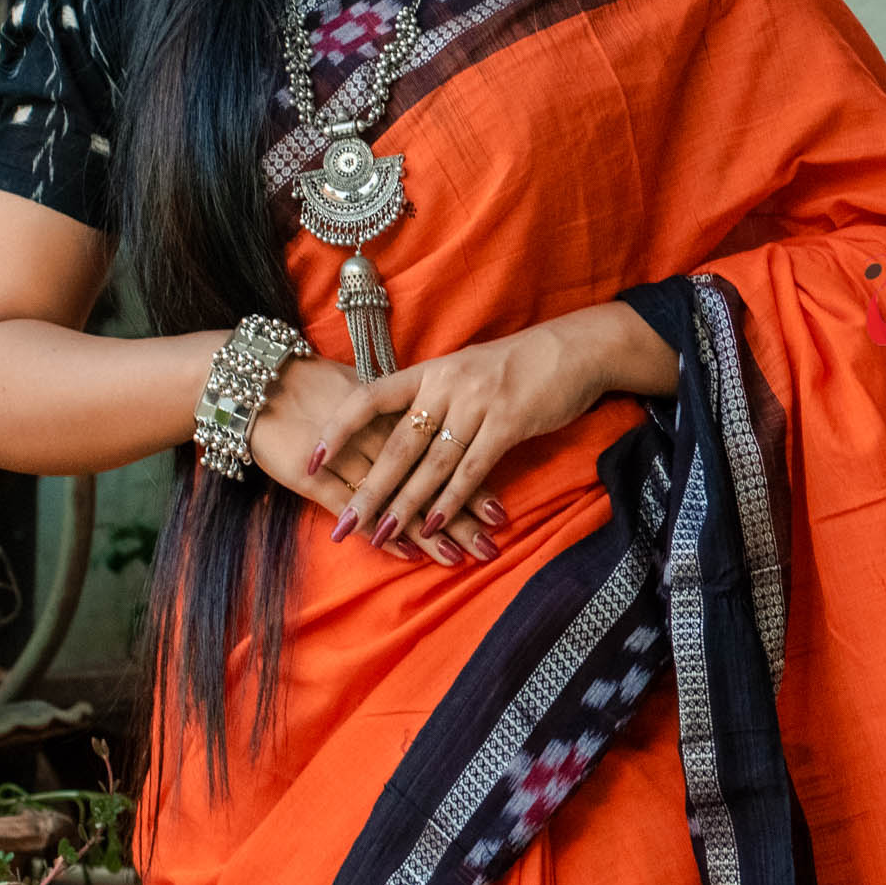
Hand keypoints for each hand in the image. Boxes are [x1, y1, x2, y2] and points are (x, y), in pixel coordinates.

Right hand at [252, 354, 506, 566]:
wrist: (255, 383)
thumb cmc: (311, 383)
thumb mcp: (362, 388)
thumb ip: (395, 407)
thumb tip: (430, 417)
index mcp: (394, 410)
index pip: (443, 452)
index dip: (472, 483)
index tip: (500, 512)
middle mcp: (377, 435)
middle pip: (428, 480)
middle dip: (462, 517)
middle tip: (492, 546)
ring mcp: (347, 458)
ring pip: (398, 499)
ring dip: (429, 530)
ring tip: (458, 558)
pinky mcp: (315, 478)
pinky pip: (356, 509)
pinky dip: (382, 531)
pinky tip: (407, 552)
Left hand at [311, 309, 648, 554]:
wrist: (574, 349)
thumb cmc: (517, 365)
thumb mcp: (465, 371)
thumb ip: (433, 398)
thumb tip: (398, 435)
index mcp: (428, 371)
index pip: (368, 399)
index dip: (337, 430)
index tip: (311, 461)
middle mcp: (445, 385)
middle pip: (395, 444)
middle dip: (367, 489)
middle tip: (341, 525)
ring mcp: (476, 404)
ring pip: (430, 463)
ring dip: (405, 504)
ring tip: (381, 534)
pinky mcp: (508, 423)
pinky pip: (471, 469)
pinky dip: (450, 501)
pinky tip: (433, 525)